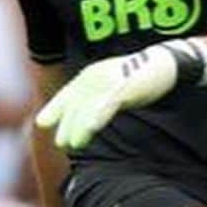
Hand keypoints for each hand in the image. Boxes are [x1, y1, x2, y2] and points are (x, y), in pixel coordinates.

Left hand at [36, 46, 179, 150]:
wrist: (164, 63)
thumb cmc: (136, 79)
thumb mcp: (111, 89)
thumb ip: (96, 100)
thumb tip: (83, 120)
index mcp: (90, 76)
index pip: (68, 93)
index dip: (55, 108)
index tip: (42, 123)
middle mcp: (96, 76)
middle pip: (76, 103)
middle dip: (68, 124)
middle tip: (63, 143)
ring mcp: (109, 80)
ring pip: (89, 106)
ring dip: (80, 126)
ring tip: (74, 143)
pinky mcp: (124, 86)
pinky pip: (108, 103)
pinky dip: (98, 116)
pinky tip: (91, 128)